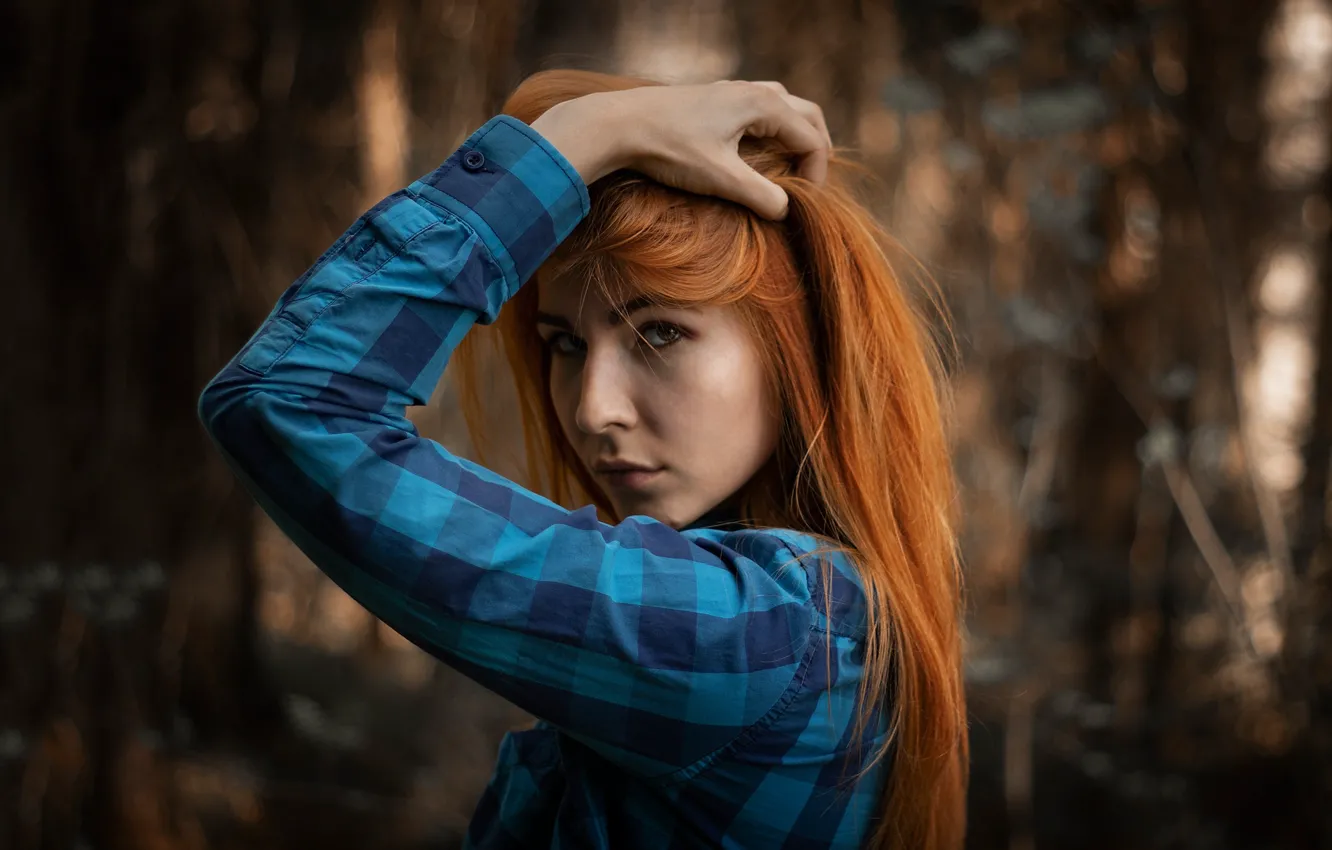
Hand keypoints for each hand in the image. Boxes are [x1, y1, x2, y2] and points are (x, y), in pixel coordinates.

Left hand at [530, 80, 832, 220]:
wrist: (618, 124)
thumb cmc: (670, 149)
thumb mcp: (720, 178)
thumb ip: (759, 196)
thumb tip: (785, 211)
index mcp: (763, 104)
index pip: (810, 139)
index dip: (816, 173)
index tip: (805, 204)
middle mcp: (753, 90)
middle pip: (806, 114)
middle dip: (816, 147)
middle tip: (813, 181)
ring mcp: (731, 90)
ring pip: (782, 105)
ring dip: (794, 133)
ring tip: (791, 165)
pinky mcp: (713, 98)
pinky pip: (758, 106)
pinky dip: (771, 128)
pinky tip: (755, 151)